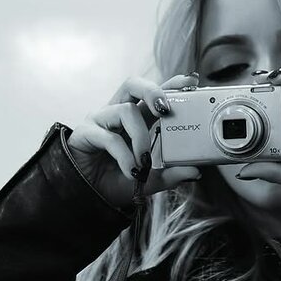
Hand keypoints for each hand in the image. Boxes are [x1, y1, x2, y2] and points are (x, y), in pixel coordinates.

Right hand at [67, 73, 201, 207]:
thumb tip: (195, 171)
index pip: (154, 95)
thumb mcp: (150, 180)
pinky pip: (109, 137)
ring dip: (140, 137)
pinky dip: (124, 156)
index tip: (192, 82)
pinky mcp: (85, 133)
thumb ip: (170, 175)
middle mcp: (117, 114)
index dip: (172, 84)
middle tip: (166, 110)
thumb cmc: (116, 182)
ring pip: (125, 110)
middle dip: (153, 91)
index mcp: (136, 119)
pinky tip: (131, 172)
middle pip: (133, 85)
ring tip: (144, 162)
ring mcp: (100, 121)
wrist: (88, 199)